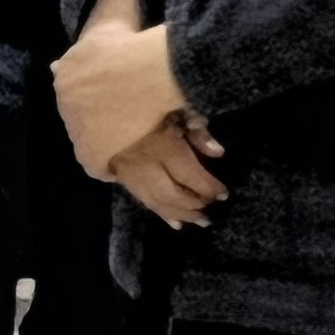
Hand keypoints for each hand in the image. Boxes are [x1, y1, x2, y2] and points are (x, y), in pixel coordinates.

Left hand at [52, 0, 189, 178]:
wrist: (141, 72)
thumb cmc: (128, 41)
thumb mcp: (116, 9)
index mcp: (66, 69)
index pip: (72, 80)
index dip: (93, 85)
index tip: (110, 88)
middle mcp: (64, 100)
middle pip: (79, 111)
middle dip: (97, 113)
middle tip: (122, 115)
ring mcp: (76, 130)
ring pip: (89, 137)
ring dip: (105, 138)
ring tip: (126, 137)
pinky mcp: (90, 155)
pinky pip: (98, 165)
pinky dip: (110, 165)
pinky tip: (122, 162)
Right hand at [105, 111, 228, 227]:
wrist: (110, 112)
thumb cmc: (153, 111)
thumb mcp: (180, 113)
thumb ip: (199, 132)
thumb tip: (218, 153)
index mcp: (163, 146)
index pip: (189, 173)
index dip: (208, 186)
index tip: (224, 194)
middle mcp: (147, 166)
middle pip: (173, 194)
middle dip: (194, 204)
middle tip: (210, 207)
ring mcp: (132, 176)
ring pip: (158, 203)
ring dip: (181, 214)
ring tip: (201, 221)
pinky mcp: (124, 181)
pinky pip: (145, 203)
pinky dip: (163, 214)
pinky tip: (176, 224)